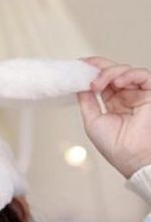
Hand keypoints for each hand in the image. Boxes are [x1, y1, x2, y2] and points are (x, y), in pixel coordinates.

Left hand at [77, 56, 150, 177]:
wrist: (130, 157)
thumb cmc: (114, 145)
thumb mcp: (92, 120)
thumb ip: (86, 101)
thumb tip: (78, 85)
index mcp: (113, 103)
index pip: (103, 81)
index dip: (92, 71)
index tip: (80, 65)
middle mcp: (126, 96)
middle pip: (113, 72)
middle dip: (99, 67)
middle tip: (86, 67)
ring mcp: (138, 94)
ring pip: (125, 71)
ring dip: (109, 73)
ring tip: (97, 84)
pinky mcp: (150, 93)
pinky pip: (143, 75)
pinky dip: (129, 74)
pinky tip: (116, 82)